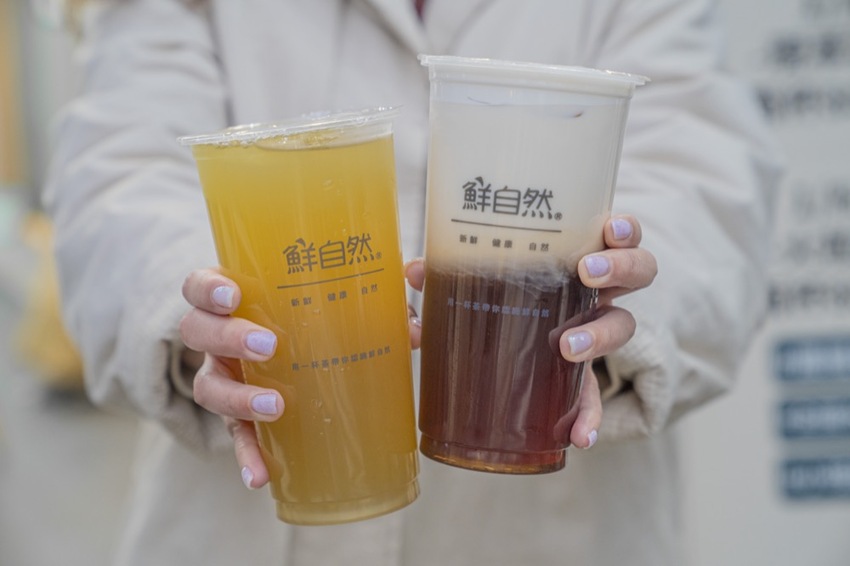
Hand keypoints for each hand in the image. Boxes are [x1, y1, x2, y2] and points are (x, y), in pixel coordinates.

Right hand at [179, 267, 426, 488]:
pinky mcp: (239, 420)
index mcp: (236, 302)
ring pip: (207, 386)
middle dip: (228, 337)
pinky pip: (236, 439)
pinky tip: (258, 476)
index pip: (200, 286)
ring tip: (274, 406)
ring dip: (236, 397)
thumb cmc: (317, 321)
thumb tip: (415, 326)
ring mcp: (224, 380)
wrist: (301, 359)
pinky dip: (247, 457)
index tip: (234, 294)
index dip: (208, 288)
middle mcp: (219, 340)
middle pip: (198, 332)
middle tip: (268, 345)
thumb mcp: (343, 304)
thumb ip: (381, 304)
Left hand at [404, 214, 655, 449]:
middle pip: (639, 272)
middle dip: (621, 267)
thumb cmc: (497, 296)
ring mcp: (594, 334)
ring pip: (624, 326)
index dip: (624, 230)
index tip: (608, 229)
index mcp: (576, 258)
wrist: (500, 348)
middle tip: (586, 272)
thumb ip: (447, 274)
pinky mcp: (582, 379)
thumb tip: (415, 271)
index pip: (617, 236)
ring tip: (569, 348)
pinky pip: (594, 398)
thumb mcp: (474, 280)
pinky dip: (589, 417)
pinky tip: (580, 436)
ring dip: (602, 335)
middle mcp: (596, 293)